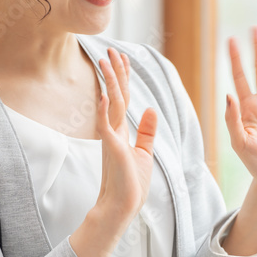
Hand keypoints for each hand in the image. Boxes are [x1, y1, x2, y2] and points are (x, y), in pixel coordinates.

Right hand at [94, 48, 157, 217]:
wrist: (122, 207)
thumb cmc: (131, 183)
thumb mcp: (143, 153)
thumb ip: (146, 131)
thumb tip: (151, 109)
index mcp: (121, 131)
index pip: (123, 98)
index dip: (123, 77)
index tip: (122, 57)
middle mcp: (114, 131)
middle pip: (115, 95)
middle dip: (114, 72)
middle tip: (110, 50)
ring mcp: (111, 139)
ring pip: (111, 104)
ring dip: (110, 83)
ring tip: (105, 62)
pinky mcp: (112, 150)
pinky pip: (106, 127)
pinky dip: (105, 111)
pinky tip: (106, 96)